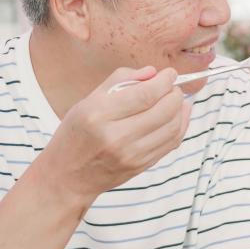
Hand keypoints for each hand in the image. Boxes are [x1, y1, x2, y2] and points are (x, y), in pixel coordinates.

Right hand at [38, 66, 190, 203]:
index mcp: (99, 114)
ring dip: (181, 109)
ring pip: (171, 128)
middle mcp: (116, 137)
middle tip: (173, 86)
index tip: (170, 73)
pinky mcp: (141, 166)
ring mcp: (131, 155)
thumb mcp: (88, 100)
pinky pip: (171, 143)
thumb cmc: (76, 134)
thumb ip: (120, 80)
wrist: (69, 176)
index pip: (144, 95)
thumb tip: (152, 72)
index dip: (164, 82)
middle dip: (175, 94)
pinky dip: (180, 126)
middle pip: (163, 111)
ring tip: (176, 99)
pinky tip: (178, 115)